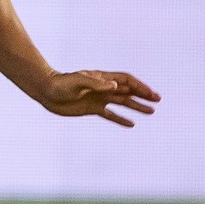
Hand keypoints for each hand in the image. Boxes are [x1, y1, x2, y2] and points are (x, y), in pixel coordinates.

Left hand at [36, 70, 160, 126]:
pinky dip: (121, 119)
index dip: (139, 86)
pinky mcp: (92, 109)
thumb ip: (96, 84)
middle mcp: (103, 88)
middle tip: (158, 100)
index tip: (151, 94)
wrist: (46, 92)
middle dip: (143, 95)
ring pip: (122, 103)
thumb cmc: (61, 84)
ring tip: (151, 111)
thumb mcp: (78, 82)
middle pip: (128, 91)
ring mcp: (99, 98)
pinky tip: (131, 124)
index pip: (126, 81)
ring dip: (137, 106)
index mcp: (102, 78)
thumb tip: (115, 86)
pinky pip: (110, 114)